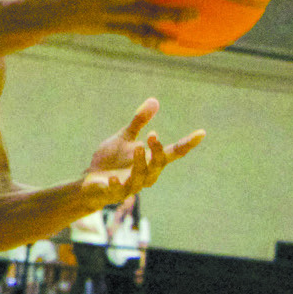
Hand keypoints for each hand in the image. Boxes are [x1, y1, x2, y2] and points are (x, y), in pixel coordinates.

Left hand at [81, 98, 204, 205]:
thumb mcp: (124, 137)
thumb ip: (139, 122)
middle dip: (158, 151)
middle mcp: (145, 174)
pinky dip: (117, 184)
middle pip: (158, 165)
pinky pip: (119, 190)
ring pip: (141, 177)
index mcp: (150, 160)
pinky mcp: (114, 192)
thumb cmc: (112, 159)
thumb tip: (155, 100)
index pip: (173, 153)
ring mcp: (131, 185)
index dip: (187, 144)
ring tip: (137, 146)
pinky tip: (113, 177)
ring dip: (140, 163)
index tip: (201, 132)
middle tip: (153, 135)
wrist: (91, 180)